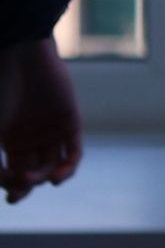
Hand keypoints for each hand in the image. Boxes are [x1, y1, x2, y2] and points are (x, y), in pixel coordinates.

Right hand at [0, 37, 82, 203]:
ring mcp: (51, 129)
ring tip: (41, 179)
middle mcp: (32, 137)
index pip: (14, 175)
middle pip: (34, 173)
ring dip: (46, 177)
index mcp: (10, 140)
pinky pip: (74, 151)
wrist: (19, 55)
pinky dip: (68, 168)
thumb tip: (4, 183)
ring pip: (54, 165)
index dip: (13, 188)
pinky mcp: (70, 120)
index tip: (10, 191)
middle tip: (20, 186)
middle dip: (27, 185)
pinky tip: (57, 177)